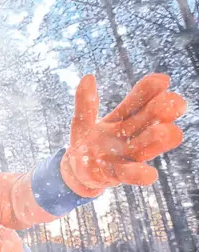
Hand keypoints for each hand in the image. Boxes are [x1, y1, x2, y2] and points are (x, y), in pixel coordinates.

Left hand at [61, 73, 186, 197]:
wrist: (77, 170)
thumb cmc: (85, 143)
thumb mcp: (82, 122)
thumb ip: (85, 103)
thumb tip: (88, 77)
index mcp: (124, 119)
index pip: (140, 100)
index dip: (150, 90)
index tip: (161, 80)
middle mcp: (132, 135)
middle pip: (151, 120)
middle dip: (163, 110)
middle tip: (173, 103)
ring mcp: (127, 155)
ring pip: (148, 146)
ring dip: (157, 139)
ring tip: (165, 131)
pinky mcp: (117, 174)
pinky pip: (131, 174)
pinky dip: (139, 174)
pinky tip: (149, 173)